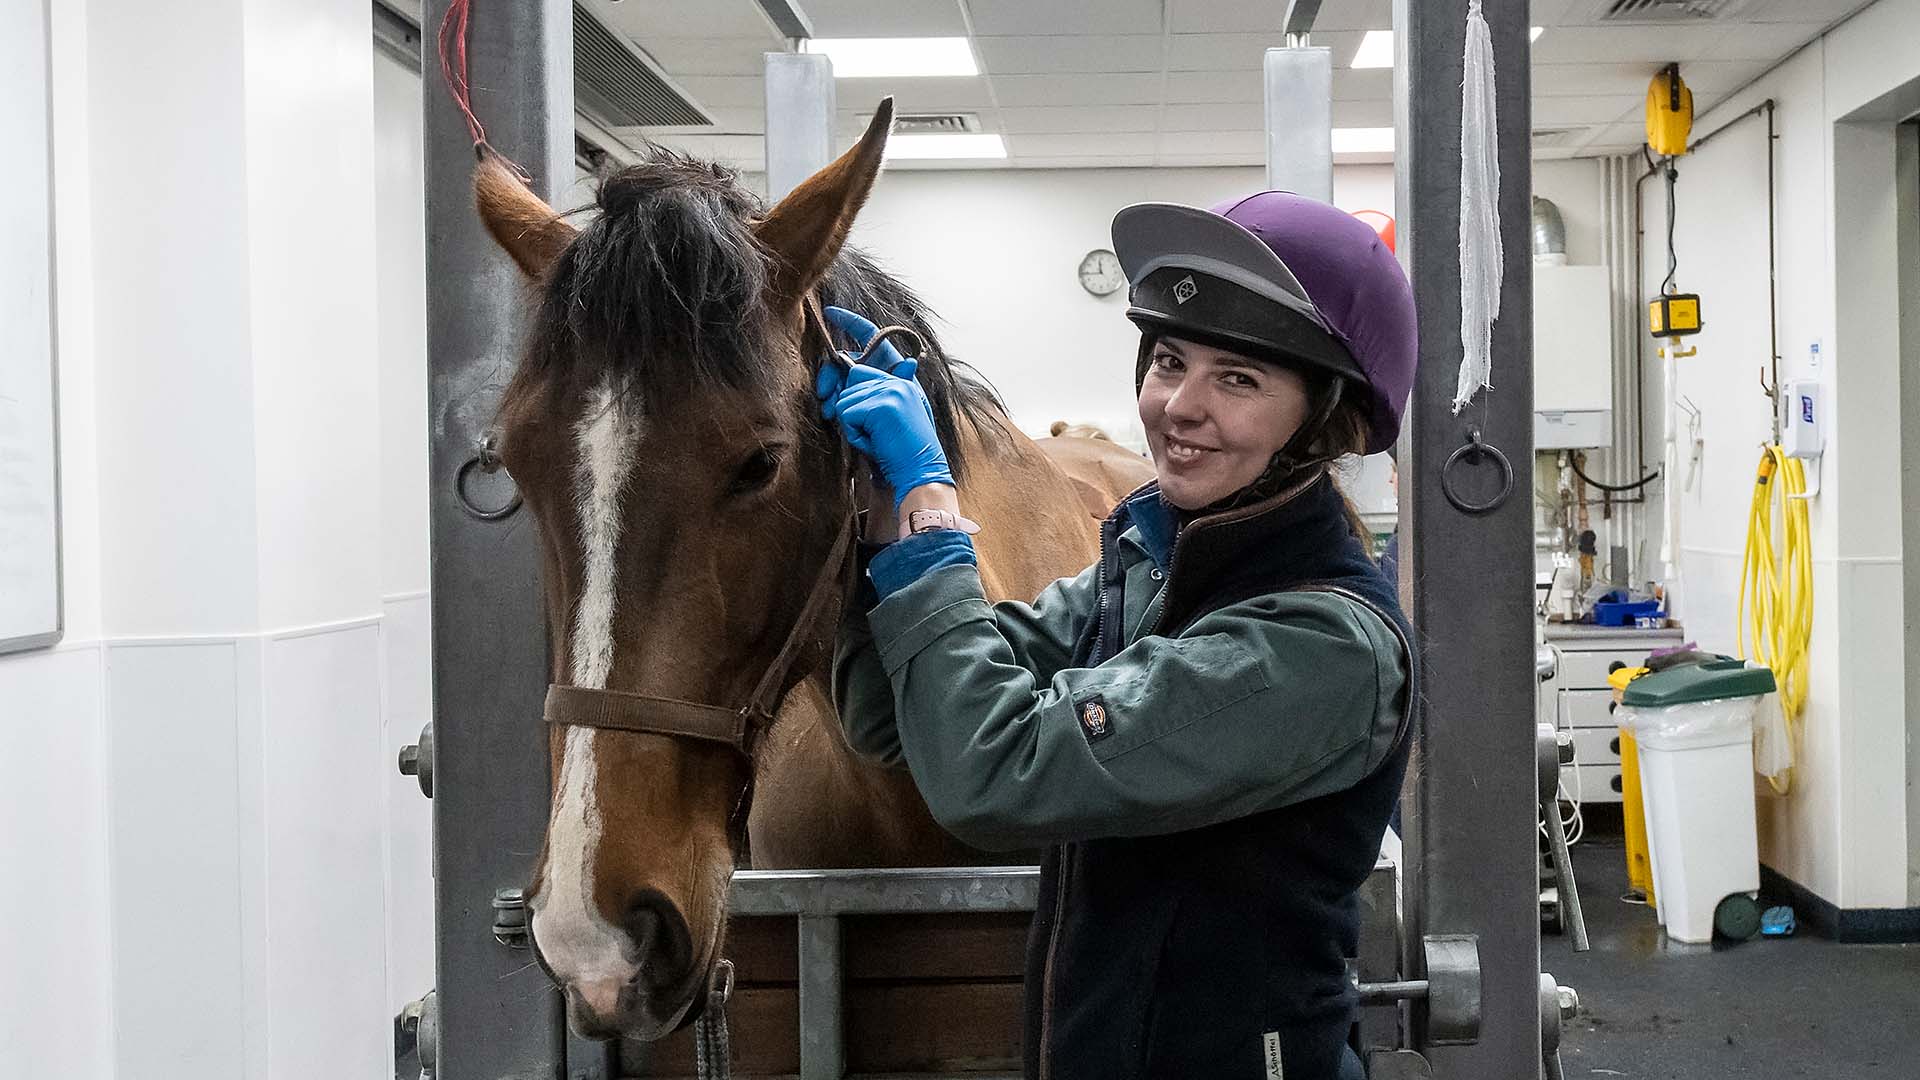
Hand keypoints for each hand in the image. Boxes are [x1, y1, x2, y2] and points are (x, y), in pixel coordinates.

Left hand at [816, 306, 953, 509]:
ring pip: (845, 397)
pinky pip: (846, 412)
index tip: (832, 313)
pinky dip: (854, 432)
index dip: (852, 324)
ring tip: (875, 437)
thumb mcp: (888, 416)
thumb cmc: (901, 451)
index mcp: (902, 378)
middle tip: (858, 425)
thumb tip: (848, 368)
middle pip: (851, 373)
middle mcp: (898, 378)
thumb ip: (873, 392)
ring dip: (851, 423)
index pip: (876, 341)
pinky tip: (874, 441)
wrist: (921, 471)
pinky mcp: (883, 403)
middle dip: (842, 397)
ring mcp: (892, 388)